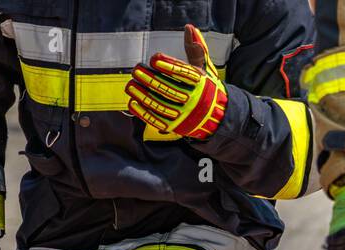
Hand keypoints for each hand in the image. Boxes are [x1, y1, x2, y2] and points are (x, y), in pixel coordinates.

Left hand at [125, 25, 226, 139]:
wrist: (214, 117)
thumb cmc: (205, 88)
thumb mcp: (204, 68)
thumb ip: (195, 49)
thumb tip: (189, 28)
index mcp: (201, 83)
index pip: (184, 73)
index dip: (169, 65)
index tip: (154, 58)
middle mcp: (193, 99)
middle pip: (169, 89)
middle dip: (150, 79)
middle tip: (136, 70)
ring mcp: (183, 114)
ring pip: (160, 105)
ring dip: (143, 95)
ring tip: (130, 85)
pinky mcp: (174, 126)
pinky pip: (156, 119)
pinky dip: (143, 112)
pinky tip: (132, 102)